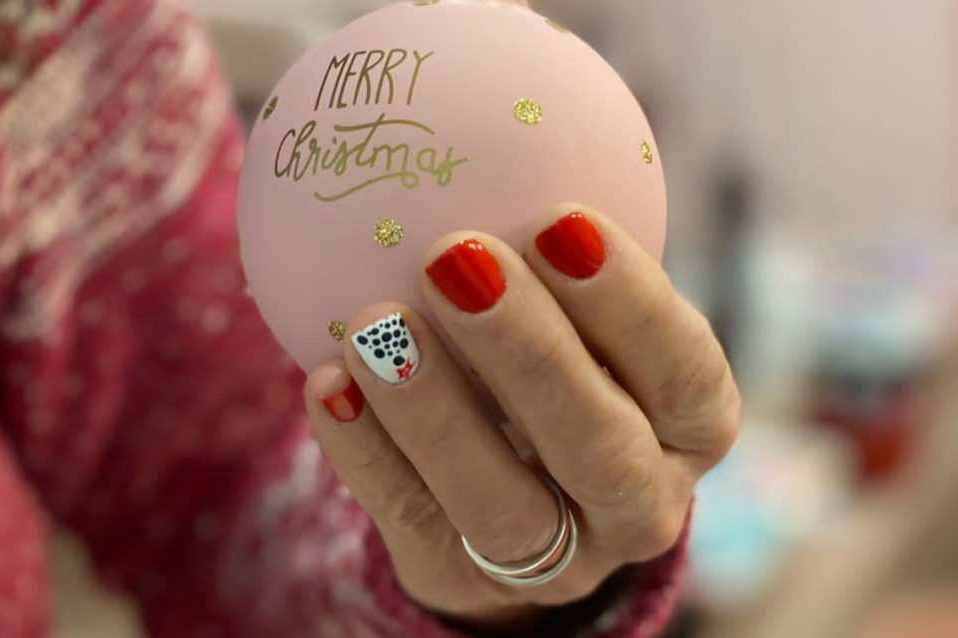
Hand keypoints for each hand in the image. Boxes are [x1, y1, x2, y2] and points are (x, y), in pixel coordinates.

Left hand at [304, 204, 739, 627]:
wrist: (523, 497)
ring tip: (373, 325)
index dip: (629, 300)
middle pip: (599, 445)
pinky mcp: (468, 578)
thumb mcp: (589, 321)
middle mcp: (639, 501)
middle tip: (457, 257)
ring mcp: (558, 558)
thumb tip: (493, 130)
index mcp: (690, 425)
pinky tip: (326, 384)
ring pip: (504, 504)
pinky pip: (414, 523)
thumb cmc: (563, 373)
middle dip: (529, 352)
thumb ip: (564, 261)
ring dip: (436, 413)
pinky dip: (367, 455)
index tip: (559, 218)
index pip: (683, 369)